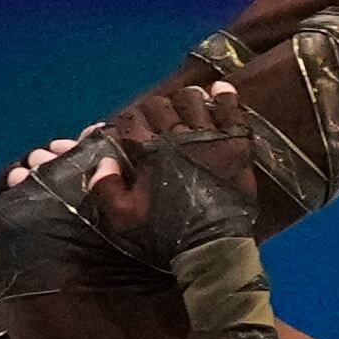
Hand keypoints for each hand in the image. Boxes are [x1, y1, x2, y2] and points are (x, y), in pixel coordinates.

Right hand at [88, 84, 262, 265]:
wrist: (212, 249)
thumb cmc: (165, 236)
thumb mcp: (122, 219)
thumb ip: (105, 187)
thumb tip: (102, 160)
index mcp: (148, 151)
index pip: (130, 119)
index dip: (127, 121)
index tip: (129, 130)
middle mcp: (176, 136)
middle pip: (159, 104)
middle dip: (153, 109)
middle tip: (156, 121)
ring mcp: (208, 137)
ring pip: (192, 99)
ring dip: (185, 98)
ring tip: (184, 105)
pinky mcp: (235, 143)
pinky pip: (231, 109)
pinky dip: (224, 96)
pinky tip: (218, 90)